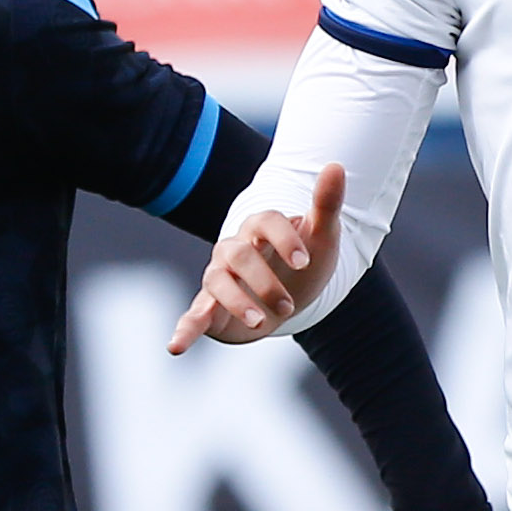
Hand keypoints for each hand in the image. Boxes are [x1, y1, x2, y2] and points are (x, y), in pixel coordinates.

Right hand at [168, 166, 347, 351]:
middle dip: (265, 280)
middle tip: (290, 304)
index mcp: (261, 228)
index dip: (284, 239)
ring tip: (262, 321)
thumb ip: (326, 204)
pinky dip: (185, 330)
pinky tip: (175, 346)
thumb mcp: (322, 238)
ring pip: (217, 281)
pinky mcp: (210, 308)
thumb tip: (336, 164)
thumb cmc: (304, 262)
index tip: (304, 262)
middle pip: (240, 255)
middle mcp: (234, 249)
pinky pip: (194, 316)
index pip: (266, 221)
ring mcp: (220, 277)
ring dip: (238, 301)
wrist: (293, 297)